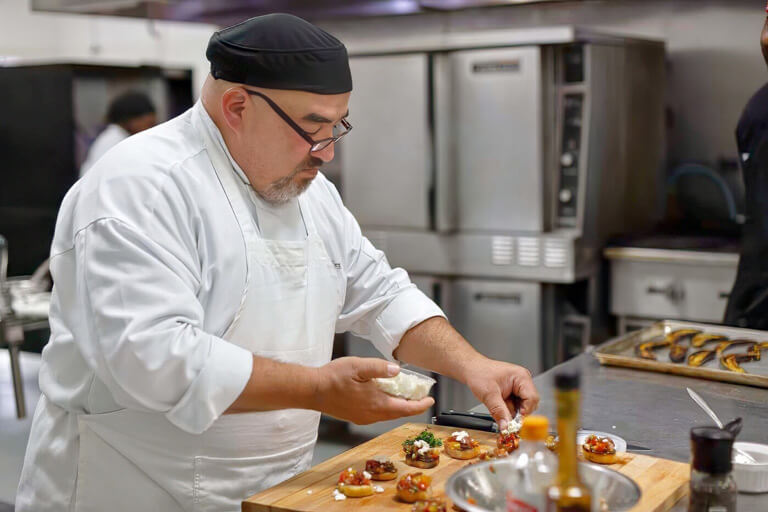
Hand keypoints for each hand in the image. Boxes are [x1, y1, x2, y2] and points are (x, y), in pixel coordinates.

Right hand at [314, 357, 433, 424]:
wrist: (312, 390)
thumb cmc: (333, 377)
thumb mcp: (358, 366)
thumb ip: (379, 368)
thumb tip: (397, 370)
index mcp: (376, 404)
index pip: (406, 408)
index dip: (420, 405)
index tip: (430, 399)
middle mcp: (372, 415)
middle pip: (398, 412)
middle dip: (411, 404)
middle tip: (420, 394)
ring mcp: (363, 417)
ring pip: (388, 414)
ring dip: (398, 405)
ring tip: (404, 393)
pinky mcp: (356, 416)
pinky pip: (378, 414)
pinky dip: (387, 406)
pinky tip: (384, 396)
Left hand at [464, 357, 538, 429]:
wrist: (471, 369)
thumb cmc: (479, 373)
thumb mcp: (488, 395)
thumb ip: (499, 412)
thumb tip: (506, 427)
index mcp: (521, 377)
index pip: (532, 398)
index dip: (525, 411)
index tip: (516, 422)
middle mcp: (522, 381)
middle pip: (530, 404)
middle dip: (518, 413)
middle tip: (506, 418)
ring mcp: (518, 387)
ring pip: (522, 407)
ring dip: (512, 412)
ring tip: (498, 407)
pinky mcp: (513, 392)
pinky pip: (515, 406)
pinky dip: (508, 410)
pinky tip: (499, 406)